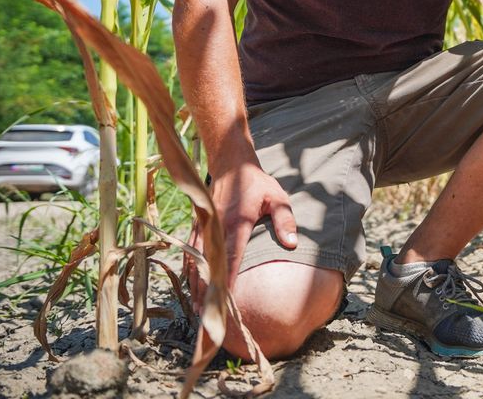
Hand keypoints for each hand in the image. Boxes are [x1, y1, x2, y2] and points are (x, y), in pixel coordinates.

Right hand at [185, 159, 297, 304]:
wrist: (231, 163)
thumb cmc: (258, 183)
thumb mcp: (278, 197)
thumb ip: (285, 220)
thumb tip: (292, 244)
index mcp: (237, 222)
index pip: (232, 257)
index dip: (228, 281)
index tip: (226, 303)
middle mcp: (216, 227)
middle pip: (210, 266)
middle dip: (208, 293)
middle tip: (208, 319)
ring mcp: (204, 227)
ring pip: (196, 262)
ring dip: (196, 286)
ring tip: (197, 312)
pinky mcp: (198, 226)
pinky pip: (190, 253)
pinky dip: (190, 272)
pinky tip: (192, 288)